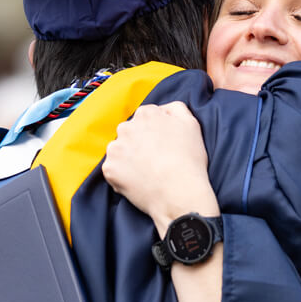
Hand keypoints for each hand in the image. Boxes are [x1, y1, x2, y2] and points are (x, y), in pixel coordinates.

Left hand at [101, 102, 218, 234]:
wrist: (179, 193)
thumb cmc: (188, 161)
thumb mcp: (191, 124)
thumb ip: (175, 108)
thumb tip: (163, 108)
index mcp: (146, 114)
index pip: (145, 118)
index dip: (154, 133)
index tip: (161, 145)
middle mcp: (126, 127)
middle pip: (129, 133)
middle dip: (138, 143)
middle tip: (155, 160)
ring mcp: (115, 148)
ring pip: (119, 151)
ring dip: (128, 159)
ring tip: (147, 172)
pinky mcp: (109, 169)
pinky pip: (114, 171)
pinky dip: (123, 177)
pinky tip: (139, 182)